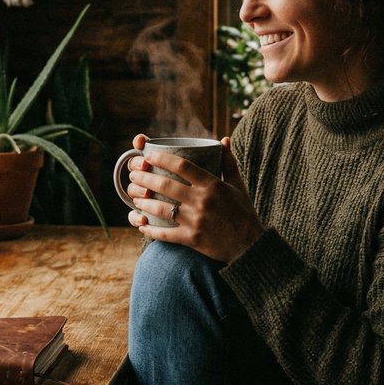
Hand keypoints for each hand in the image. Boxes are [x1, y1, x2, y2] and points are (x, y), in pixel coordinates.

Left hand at [125, 135, 263, 263]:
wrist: (249, 245)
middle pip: (166, 186)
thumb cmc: (243, 212)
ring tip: (134, 196)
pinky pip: (165, 234)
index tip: (149, 156)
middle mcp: (202, 201)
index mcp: (212, 185)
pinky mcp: (192, 239)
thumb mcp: (237, 185)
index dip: (162, 158)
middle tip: (134, 175)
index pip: (182, 166)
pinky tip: (140, 224)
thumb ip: (228, 162)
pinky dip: (150, 230)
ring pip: (161, 209)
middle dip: (145, 178)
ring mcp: (195, 221)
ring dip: (143, 202)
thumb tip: (224, 139)